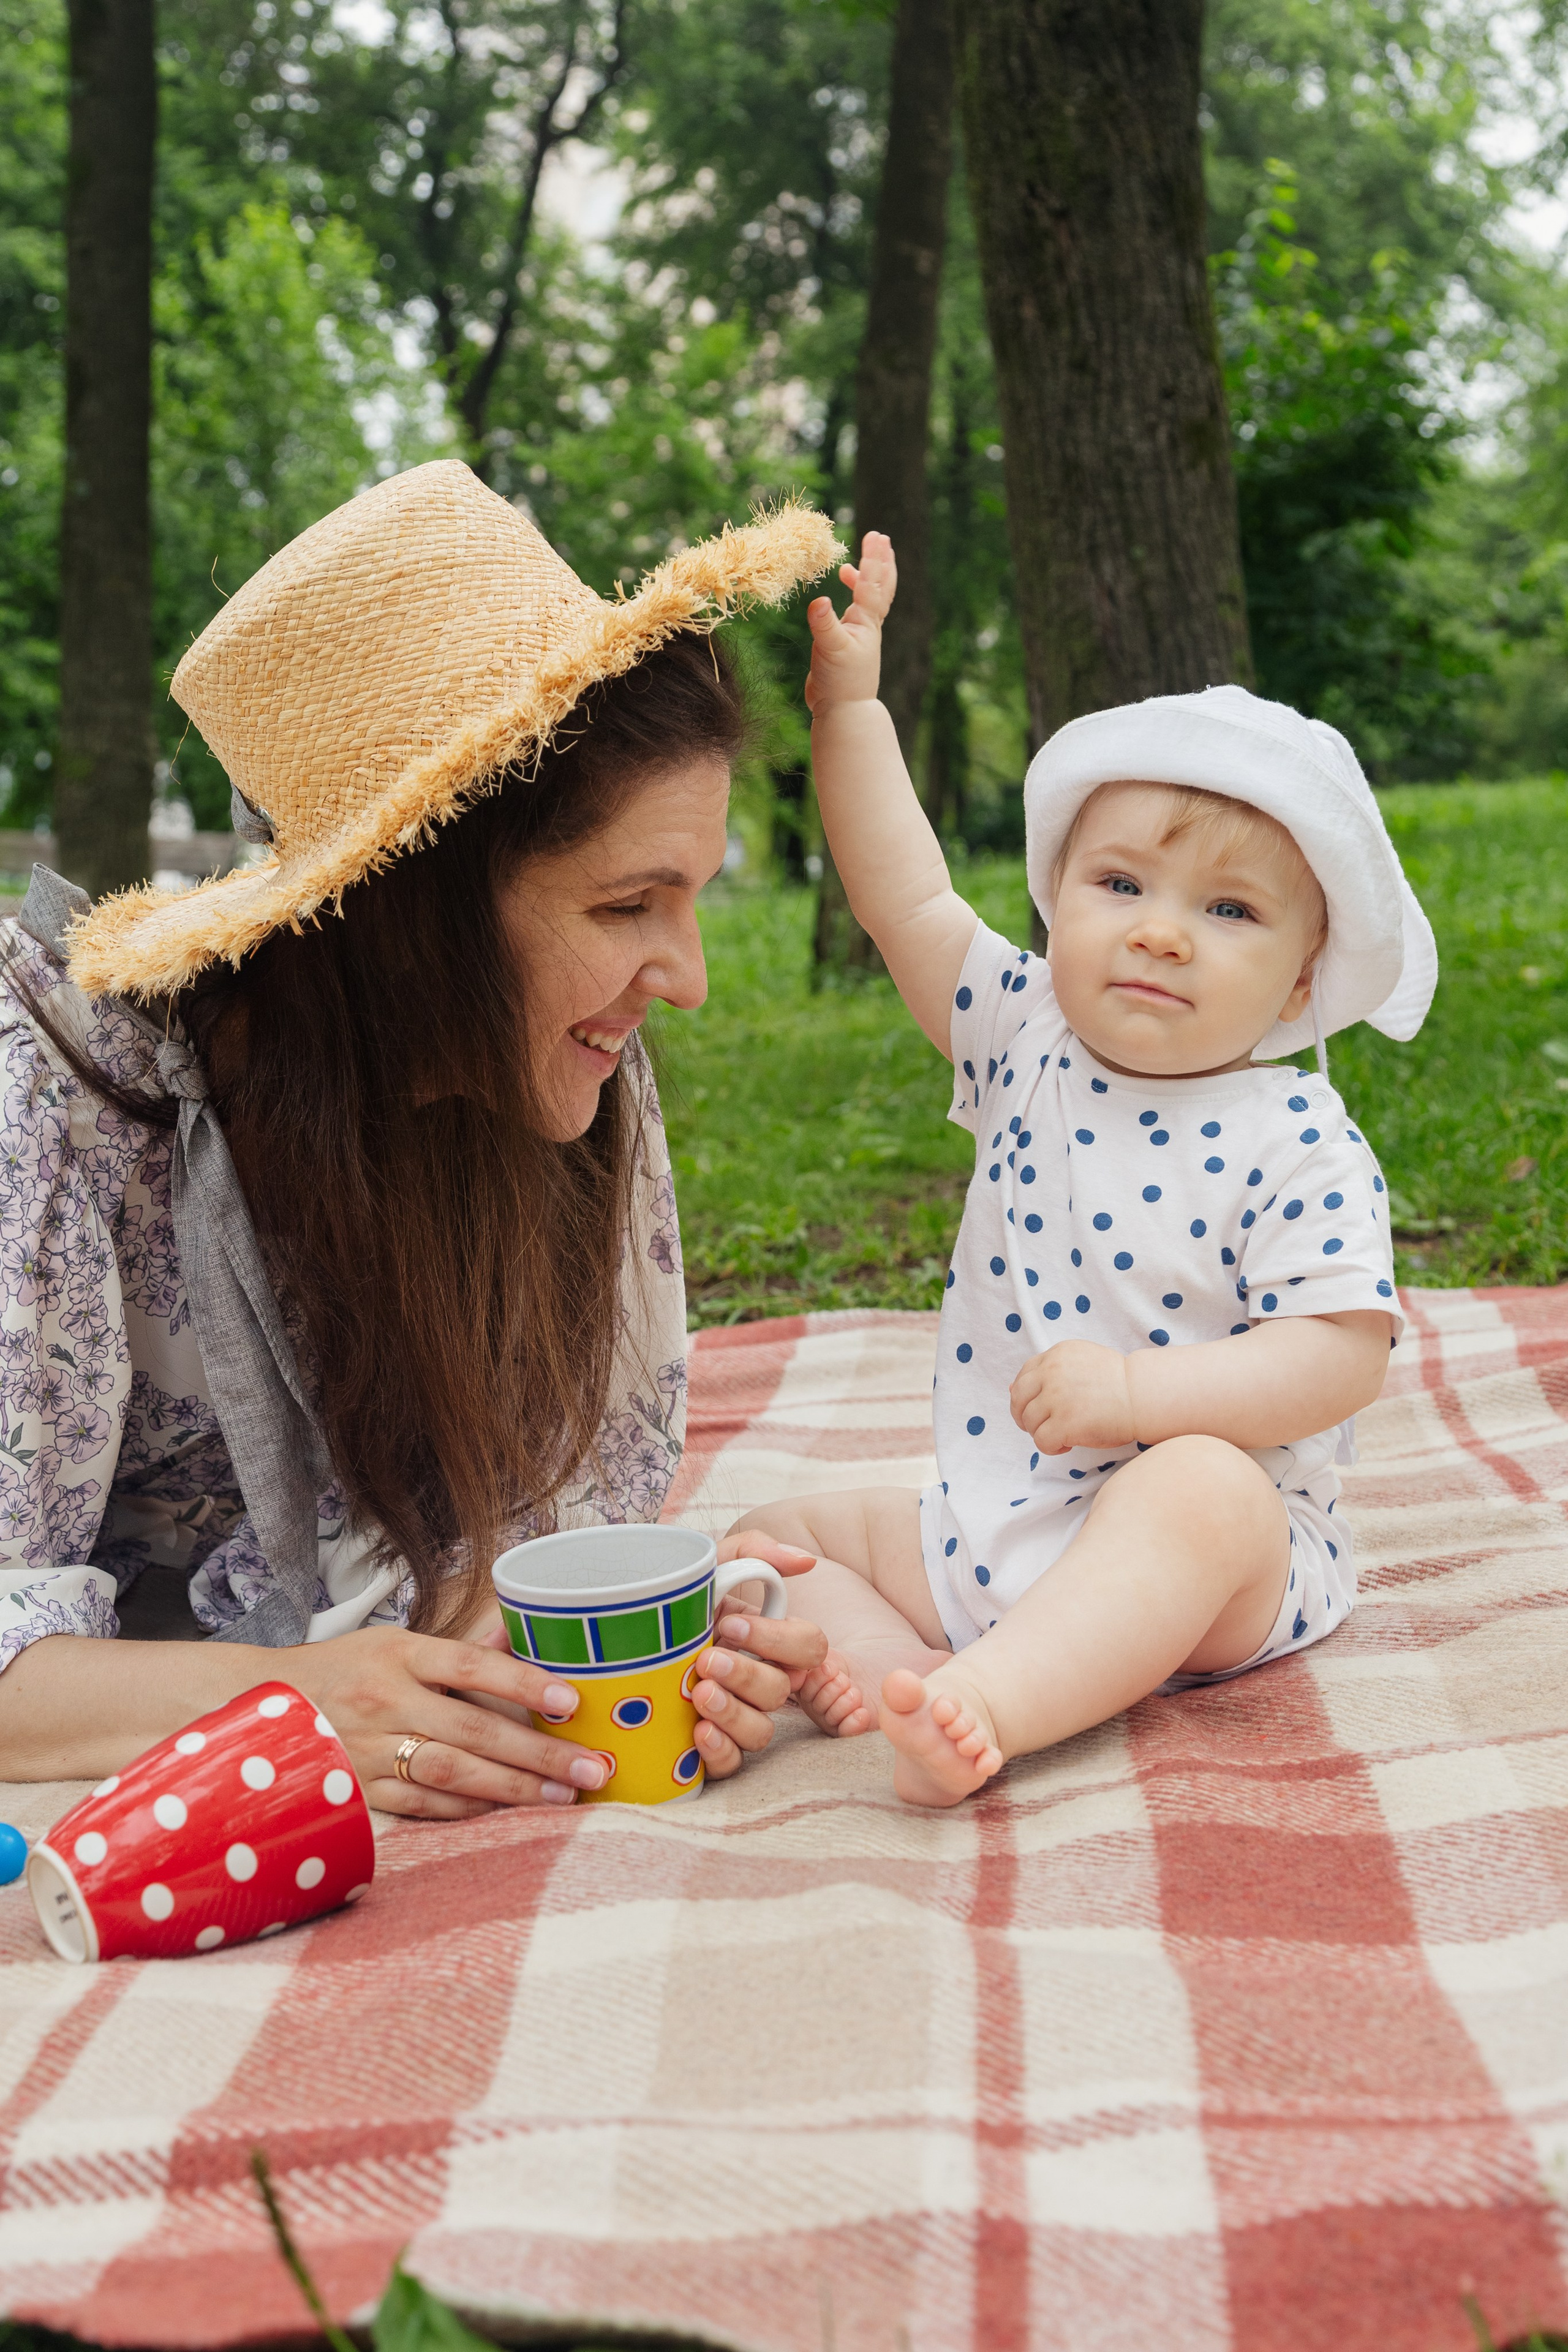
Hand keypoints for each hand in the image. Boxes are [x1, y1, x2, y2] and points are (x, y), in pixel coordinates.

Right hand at [286, 1622, 617, 1820]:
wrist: (255, 1709)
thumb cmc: (343, 1671)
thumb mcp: (394, 1643)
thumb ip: (459, 1650)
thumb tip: (520, 1632)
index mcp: (398, 1653)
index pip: (471, 1666)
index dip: (523, 1682)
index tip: (572, 1701)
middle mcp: (384, 1700)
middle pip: (472, 1729)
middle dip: (538, 1753)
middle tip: (591, 1768)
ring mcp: (369, 1750)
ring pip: (452, 1773)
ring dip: (514, 1788)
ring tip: (564, 1795)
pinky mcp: (359, 1790)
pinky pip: (425, 1804)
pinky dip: (470, 1809)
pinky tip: (510, 1812)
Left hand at [692, 1529, 828, 1777]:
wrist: (616, 1634)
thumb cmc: (671, 1601)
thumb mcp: (707, 1566)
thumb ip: (753, 1553)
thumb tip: (805, 1561)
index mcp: (764, 1641)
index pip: (808, 1647)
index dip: (779, 1641)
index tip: (730, 1625)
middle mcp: (755, 1681)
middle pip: (781, 1691)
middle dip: (747, 1675)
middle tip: (707, 1660)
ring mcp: (733, 1716)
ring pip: (760, 1731)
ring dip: (735, 1714)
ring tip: (699, 1695)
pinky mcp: (706, 1749)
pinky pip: (731, 1765)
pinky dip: (720, 1751)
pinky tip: (697, 1733)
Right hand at [804, 531, 896, 713]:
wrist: (844, 711)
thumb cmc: (840, 682)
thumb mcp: (830, 650)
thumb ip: (824, 625)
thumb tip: (819, 600)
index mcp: (866, 622)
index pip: (872, 583)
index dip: (873, 558)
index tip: (875, 536)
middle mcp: (867, 625)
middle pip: (880, 587)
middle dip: (880, 562)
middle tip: (879, 538)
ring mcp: (859, 635)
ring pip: (869, 601)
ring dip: (864, 581)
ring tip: (848, 569)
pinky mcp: (847, 645)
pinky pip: (854, 615)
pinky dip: (847, 604)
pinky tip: (830, 605)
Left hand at [1010, 1340, 1136, 1454]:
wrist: (1143, 1395)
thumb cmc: (1117, 1383)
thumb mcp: (1080, 1363)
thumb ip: (1049, 1371)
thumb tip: (1010, 1388)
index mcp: (1056, 1355)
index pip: (1024, 1375)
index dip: (1027, 1396)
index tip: (1040, 1407)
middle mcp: (1052, 1373)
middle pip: (1018, 1399)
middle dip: (1024, 1416)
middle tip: (1044, 1425)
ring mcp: (1056, 1398)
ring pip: (1029, 1422)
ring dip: (1043, 1432)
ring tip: (1064, 1433)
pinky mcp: (1064, 1423)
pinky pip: (1041, 1441)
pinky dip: (1051, 1447)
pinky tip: (1069, 1444)